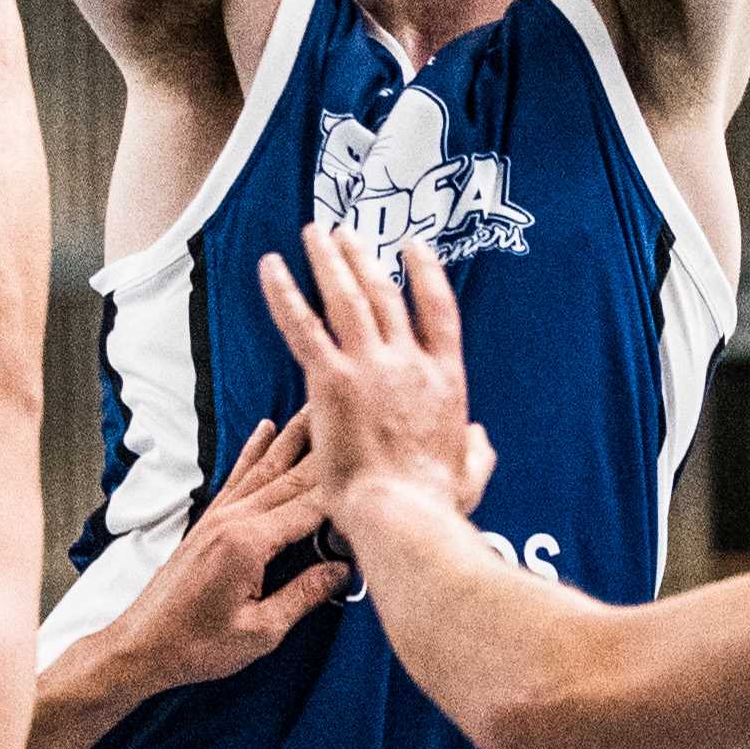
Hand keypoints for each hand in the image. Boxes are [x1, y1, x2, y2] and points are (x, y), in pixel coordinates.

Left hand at [96, 418, 349, 695]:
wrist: (141, 646)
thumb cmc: (196, 646)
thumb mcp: (260, 632)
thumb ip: (303, 596)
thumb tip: (342, 571)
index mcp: (249, 544)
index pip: (312, 507)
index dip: (347, 491)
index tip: (379, 469)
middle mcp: (233, 520)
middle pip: (293, 476)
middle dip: (328, 443)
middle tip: (358, 407)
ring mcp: (218, 516)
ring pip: (267, 466)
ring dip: (296, 434)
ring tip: (320, 402)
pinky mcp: (208, 522)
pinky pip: (238, 476)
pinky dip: (254, 450)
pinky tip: (266, 428)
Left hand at [258, 230, 495, 523]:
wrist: (404, 514)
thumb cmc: (434, 504)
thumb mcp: (471, 474)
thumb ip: (476, 450)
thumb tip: (478, 438)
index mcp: (445, 380)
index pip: (438, 311)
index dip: (425, 274)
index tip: (414, 248)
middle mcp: (410, 362)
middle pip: (384, 295)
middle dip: (364, 259)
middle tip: (346, 234)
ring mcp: (371, 366)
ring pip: (346, 298)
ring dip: (328, 261)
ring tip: (315, 234)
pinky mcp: (332, 380)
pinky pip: (304, 326)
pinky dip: (285, 293)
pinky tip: (271, 266)